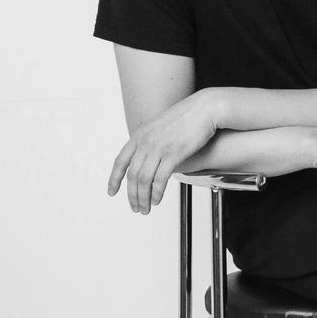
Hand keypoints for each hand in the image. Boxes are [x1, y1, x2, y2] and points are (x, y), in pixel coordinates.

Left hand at [108, 91, 218, 213]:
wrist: (205, 108)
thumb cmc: (187, 118)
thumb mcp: (160, 126)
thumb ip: (150, 141)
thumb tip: (149, 159)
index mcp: (139, 135)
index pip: (120, 161)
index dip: (114, 179)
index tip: (111, 192)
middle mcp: (145, 141)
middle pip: (132, 175)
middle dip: (132, 195)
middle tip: (136, 208)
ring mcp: (159, 147)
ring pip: (143, 179)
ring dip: (143, 198)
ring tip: (146, 209)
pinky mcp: (174, 153)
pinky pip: (160, 178)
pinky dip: (156, 192)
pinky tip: (157, 200)